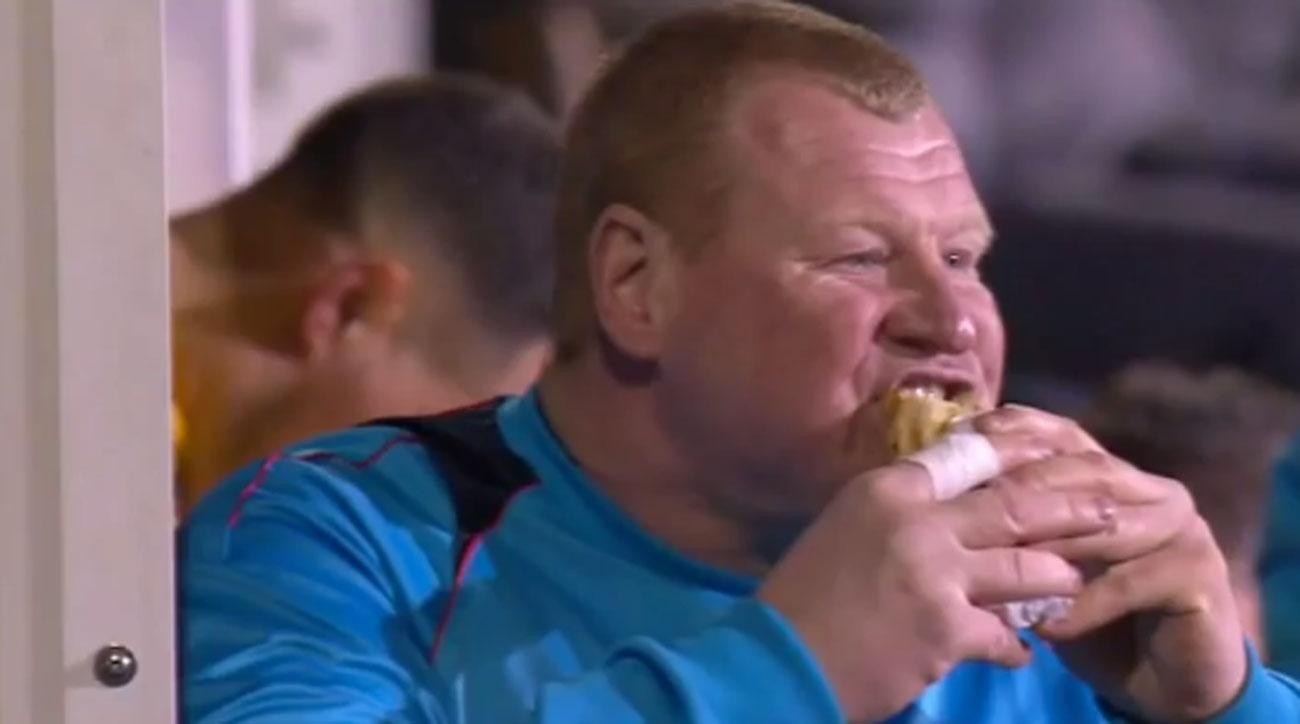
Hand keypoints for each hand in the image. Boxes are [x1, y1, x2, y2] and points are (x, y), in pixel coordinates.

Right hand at [758, 430, 1114, 720]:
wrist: (777, 660)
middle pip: (1018, 505)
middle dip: (1074, 510)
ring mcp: (935, 574)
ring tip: (1075, 586)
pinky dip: (1017, 646)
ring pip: (1028, 570)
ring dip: (1057, 582)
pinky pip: (1006, 635)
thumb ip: (901, 513)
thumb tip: (951, 510)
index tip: (1063, 452)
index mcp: (888, 489)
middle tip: (1114, 510)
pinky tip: (1021, 653)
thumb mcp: (846, 531)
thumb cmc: (803, 598)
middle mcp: (916, 520)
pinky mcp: (946, 630)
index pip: (972, 456)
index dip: (1025, 454)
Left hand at [975, 406, 1246, 720]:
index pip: (1057, 435)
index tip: (956, 446)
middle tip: (969, 512)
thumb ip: (1008, 526)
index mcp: (1109, 472)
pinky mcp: (1198, 575)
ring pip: (1103, 525)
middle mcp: (1149, 488)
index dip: (1007, 435)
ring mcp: (1179, 526)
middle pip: (1080, 471)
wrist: (1165, 679)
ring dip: (1049, 549)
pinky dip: (1083, 605)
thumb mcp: (1040, 563)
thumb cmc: (1089, 612)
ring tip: (1000, 571)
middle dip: (1022, 489)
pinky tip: (1046, 626)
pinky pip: (1129, 583)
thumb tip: (936, 499)